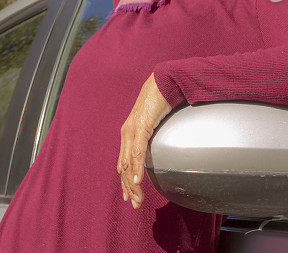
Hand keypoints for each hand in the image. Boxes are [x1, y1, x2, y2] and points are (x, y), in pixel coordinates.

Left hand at [117, 74, 171, 208]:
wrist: (163, 82)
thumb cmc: (160, 101)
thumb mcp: (153, 124)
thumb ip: (150, 137)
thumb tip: (155, 151)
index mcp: (128, 134)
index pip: (124, 163)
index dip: (125, 181)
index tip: (130, 196)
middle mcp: (126, 133)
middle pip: (124, 167)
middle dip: (129, 188)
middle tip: (134, 204)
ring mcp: (132, 130)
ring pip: (129, 163)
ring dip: (132, 183)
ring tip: (137, 198)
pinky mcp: (141, 126)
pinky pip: (138, 151)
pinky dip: (137, 168)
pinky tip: (137, 181)